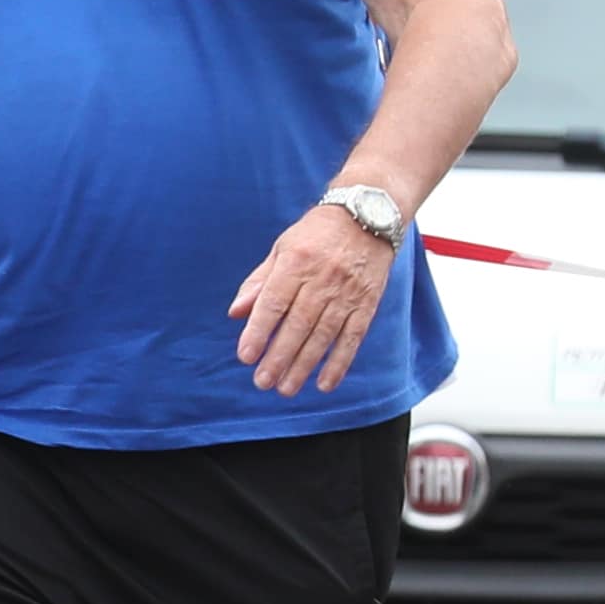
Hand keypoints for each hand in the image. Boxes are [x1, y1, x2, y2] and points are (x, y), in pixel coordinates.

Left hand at [227, 204, 394, 396]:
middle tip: (263, 382)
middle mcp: (322, 279)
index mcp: (296, 263)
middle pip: (297, 324)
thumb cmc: (317, 233)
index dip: (259, 331)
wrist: (368, 215)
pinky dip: (339, 362)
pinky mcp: (368, 303)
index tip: (246, 356)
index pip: (273, 303)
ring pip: (323, 335)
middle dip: (279, 357)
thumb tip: (236, 312)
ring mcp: (347, 293)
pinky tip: (325, 383)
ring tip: (286, 388)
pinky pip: (353, 337)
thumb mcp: (282, 248)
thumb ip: (259, 281)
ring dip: (304, 366)